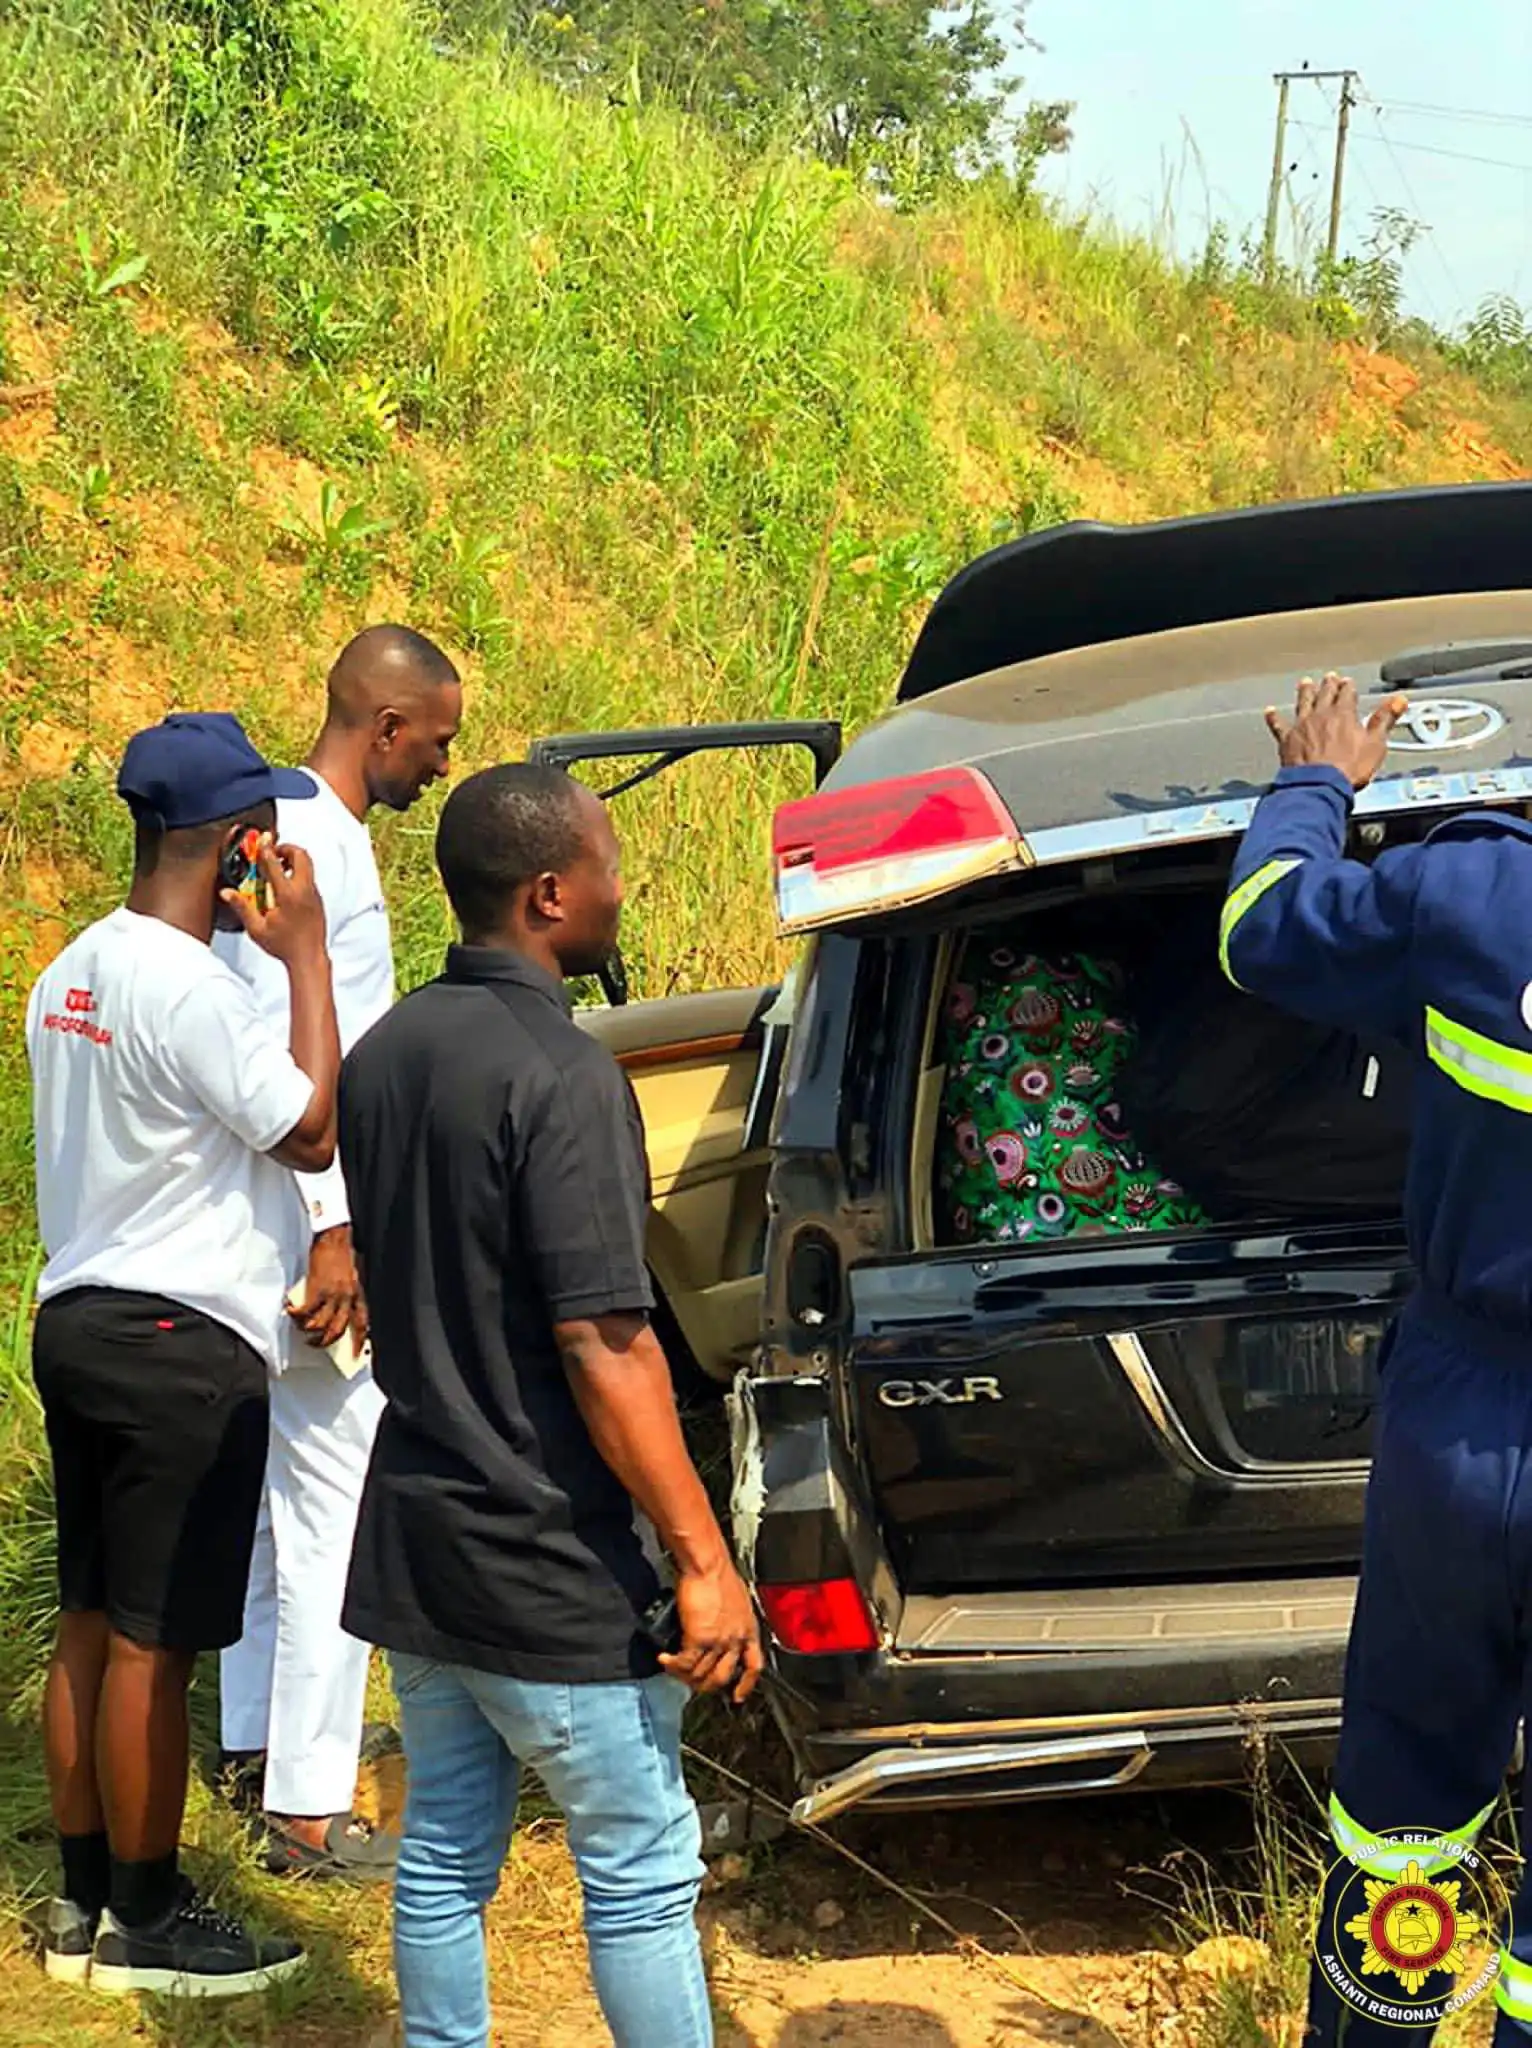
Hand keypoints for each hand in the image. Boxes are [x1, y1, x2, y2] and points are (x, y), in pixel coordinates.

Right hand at [222, 839, 327, 964]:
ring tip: (277, 869)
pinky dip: (298, 874)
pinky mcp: (318, 900)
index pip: (275, 863)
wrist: (309, 958)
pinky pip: (309, 879)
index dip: (266, 849)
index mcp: (288, 895)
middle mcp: (304, 891)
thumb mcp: (257, 928)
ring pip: (308, 866)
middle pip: (301, 855)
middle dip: (286, 848)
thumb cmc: (284, 946)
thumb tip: (227, 892)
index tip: (261, 841)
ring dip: (293, 860)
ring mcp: (314, 894)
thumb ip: (242, 907)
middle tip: (273, 853)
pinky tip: (285, 887)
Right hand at [288, 1224, 366, 1350]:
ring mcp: (333, 1294)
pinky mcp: (318, 1289)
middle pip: (339, 1329)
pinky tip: (290, 1310)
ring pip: (321, 1324)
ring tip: (300, 1328)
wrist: (333, 1237)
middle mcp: (347, 1297)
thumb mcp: (350, 1275)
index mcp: (357, 1294)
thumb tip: (334, 1307)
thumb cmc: (340, 1252)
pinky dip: (297, 1314)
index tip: (355, 1355)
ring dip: (308, 1330)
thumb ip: (346, 1292)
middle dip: (325, 1341)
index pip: (362, 1323)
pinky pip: (306, 1311)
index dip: (359, 1341)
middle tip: (314, 1344)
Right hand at [659, 1560, 763, 1703]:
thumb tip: (721, 1628)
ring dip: (684, 1675)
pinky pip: (685, 1663)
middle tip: (691, 1681)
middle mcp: (736, 1639)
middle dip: (705, 1684)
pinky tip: (664, 1660)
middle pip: (722, 1677)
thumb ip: (732, 1620)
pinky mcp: (699, 1638)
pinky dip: (672, 1666)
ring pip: (701, 1674)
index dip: (745, 1685)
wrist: (707, 1564)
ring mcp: (718, 1642)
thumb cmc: (719, 1573)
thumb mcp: (737, 1600)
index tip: (738, 1696)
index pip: (754, 1666)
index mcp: (749, 1630)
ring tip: (673, 1668)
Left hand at [1264, 673, 1407, 791]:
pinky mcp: (1287, 741)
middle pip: (1325, 695)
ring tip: (1305, 683)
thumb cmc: (1347, 769)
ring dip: (1305, 692)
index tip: (1348, 682)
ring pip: (1303, 703)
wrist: (1319, 786)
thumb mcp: (1375, 744)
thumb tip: (1399, 700)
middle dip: (1328, 685)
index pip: (1347, 694)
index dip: (1348, 687)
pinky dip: (1273, 718)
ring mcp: (1302, 727)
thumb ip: (1385, 720)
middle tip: (1329, 677)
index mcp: (1343, 715)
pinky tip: (1269, 711)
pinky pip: (1278, 726)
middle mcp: (1321, 716)